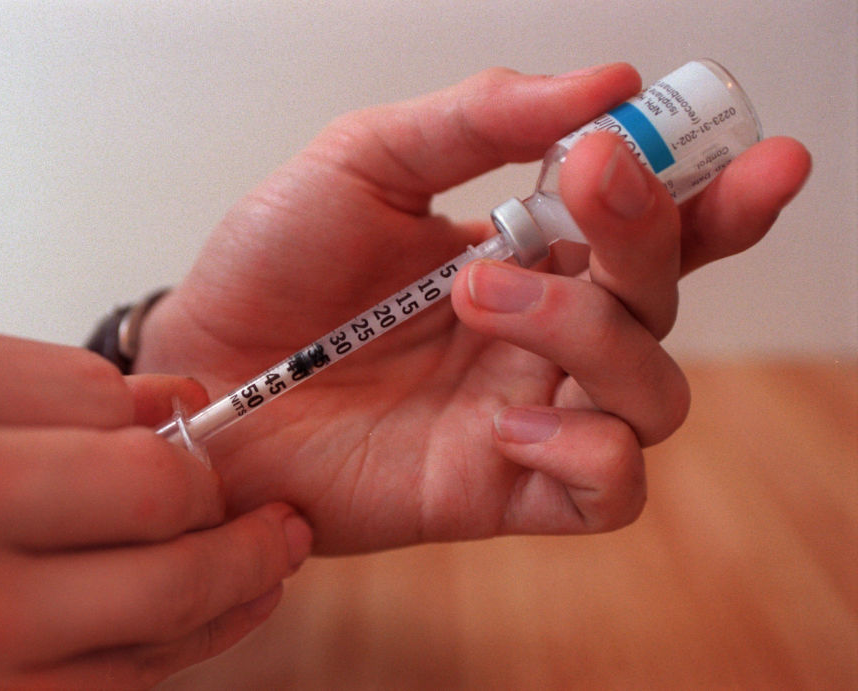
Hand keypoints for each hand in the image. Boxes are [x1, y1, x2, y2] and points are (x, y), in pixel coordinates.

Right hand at [0, 314, 311, 688]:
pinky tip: (208, 619)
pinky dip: (173, 649)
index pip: (104, 392)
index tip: (184, 434)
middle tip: (264, 507)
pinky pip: (111, 685)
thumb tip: (175, 411)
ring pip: (158, 603)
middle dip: (219, 501)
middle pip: (154, 494)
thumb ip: (24, 391)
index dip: (157, 419)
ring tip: (271, 557)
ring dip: (234, 580)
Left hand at [138, 64, 810, 552]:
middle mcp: (540, 333)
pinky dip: (587, 448)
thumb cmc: (270, 270)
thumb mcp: (363, 163)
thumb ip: (477, 119)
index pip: (651, 227)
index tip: (745, 152)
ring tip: (478, 295)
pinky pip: (608, 489)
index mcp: (523, 252)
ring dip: (591, 331)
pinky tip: (507, 417)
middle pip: (662, 300)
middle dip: (648, 236)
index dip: (715, 194)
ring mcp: (526, 411)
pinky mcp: (497, 490)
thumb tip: (607, 81)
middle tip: (589, 183)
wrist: (200, 376)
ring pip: (653, 394)